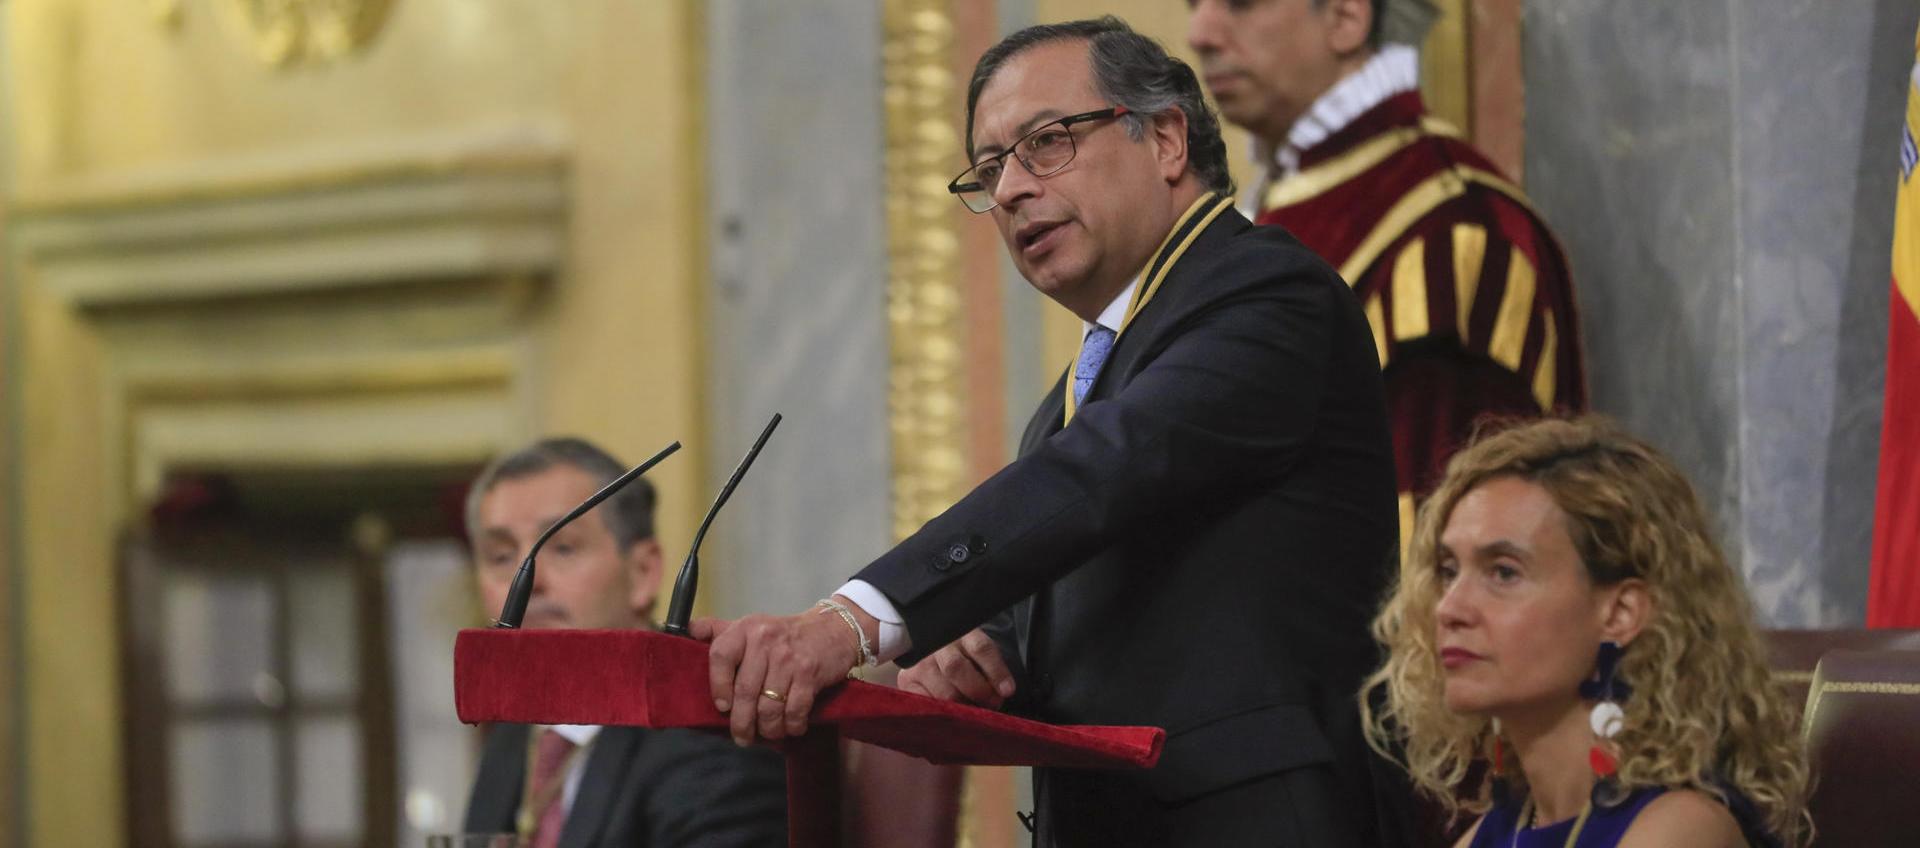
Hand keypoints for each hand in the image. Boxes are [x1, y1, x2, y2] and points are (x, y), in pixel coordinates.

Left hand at [693, 609, 861, 745]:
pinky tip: (791, 727)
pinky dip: (792, 726)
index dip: (718, 686)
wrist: (833, 629)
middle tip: (742, 737)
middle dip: (742, 723)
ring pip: (769, 707)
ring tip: (768, 733)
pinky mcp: (810, 673)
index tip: (722, 707)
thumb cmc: (785, 634)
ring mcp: (788, 658)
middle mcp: (765, 640)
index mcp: (746, 629)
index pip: (720, 656)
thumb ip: (720, 630)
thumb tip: (688, 630)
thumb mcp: (752, 625)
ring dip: (768, 729)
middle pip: (745, 692)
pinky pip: (795, 710)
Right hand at [897, 628, 1014, 708]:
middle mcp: (936, 645)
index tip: (1008, 690)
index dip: (996, 671)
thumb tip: (1001, 693)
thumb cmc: (966, 659)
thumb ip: (991, 670)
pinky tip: (951, 715)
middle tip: (992, 704)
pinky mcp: (906, 681)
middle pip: (956, 668)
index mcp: (961, 632)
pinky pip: (925, 704)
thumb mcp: (981, 656)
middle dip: (978, 691)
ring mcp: (919, 663)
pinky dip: (942, 713)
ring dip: (963, 707)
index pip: (980, 647)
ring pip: (943, 692)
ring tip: (974, 711)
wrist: (934, 655)